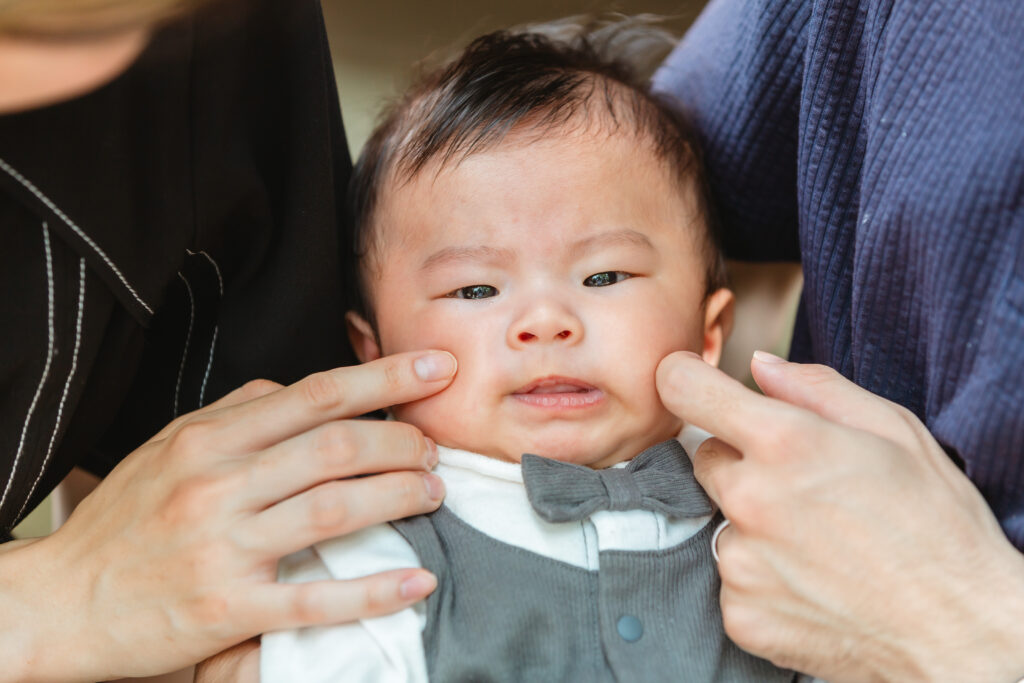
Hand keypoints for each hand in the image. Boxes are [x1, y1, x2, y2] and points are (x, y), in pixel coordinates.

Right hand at [0, 351, 455, 681]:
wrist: (61, 602)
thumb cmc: (123, 520)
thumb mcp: (166, 447)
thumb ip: (235, 412)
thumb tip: (299, 388)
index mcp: (207, 439)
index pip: (315, 395)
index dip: (384, 378)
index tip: (435, 369)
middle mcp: (218, 486)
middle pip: (336, 446)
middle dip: (402, 440)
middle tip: (434, 447)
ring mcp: (224, 548)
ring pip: (334, 509)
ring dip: (399, 496)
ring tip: (432, 491)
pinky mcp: (227, 609)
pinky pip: (315, 599)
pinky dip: (374, 590)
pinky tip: (416, 582)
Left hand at [657, 351, 1023, 682]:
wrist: (960, 632)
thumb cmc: (938, 527)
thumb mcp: (896, 433)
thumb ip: (816, 389)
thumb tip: (759, 366)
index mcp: (786, 443)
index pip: (685, 388)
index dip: (684, 379)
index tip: (690, 383)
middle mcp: (751, 499)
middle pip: (706, 457)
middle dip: (742, 463)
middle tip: (802, 487)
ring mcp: (741, 562)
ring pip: (720, 521)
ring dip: (752, 526)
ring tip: (816, 543)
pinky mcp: (741, 614)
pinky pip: (729, 580)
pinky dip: (759, 579)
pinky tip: (808, 582)